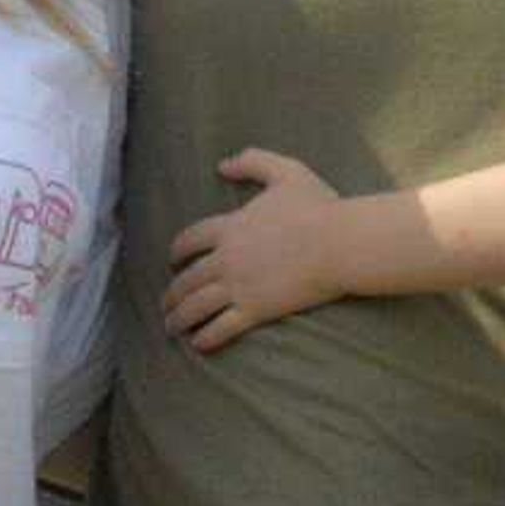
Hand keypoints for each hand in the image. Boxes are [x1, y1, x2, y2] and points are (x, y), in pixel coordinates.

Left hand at [160, 149, 347, 352]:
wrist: (339, 244)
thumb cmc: (318, 207)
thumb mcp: (285, 172)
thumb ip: (252, 162)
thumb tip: (222, 165)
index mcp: (230, 226)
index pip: (190, 239)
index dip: (177, 251)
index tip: (171, 261)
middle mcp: (226, 258)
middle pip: (188, 278)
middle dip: (172, 292)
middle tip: (165, 303)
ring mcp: (239, 285)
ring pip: (197, 305)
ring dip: (179, 317)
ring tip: (171, 326)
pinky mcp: (256, 310)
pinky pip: (222, 327)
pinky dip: (206, 337)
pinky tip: (197, 344)